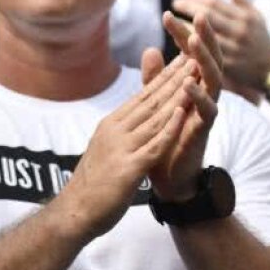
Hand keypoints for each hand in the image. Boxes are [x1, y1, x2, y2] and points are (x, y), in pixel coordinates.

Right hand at [53, 53, 196, 240]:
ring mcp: (121, 148)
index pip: (141, 97)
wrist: (75, 211)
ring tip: (194, 77)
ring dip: (177, 95)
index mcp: (110, 126)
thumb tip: (133, 121)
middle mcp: (114, 131)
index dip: (162, 78)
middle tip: (192, 58)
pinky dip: (169, 127)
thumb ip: (121, 134)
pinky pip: (154, 144)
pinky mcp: (129, 168)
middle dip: (173, 79)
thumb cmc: (92, 185)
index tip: (180, 61)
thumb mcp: (106, 151)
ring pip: (155, 117)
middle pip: (149, 101)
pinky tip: (182, 113)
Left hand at [149, 12, 222, 200]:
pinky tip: (188, 83)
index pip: (190, 53)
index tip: (167, 14)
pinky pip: (207, 111)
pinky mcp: (203, 131)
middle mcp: (202, 95)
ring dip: (203, 60)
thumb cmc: (164, 136)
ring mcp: (205, 112)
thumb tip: (150, 48)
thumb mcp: (156, 102)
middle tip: (199, 14)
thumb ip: (155, 78)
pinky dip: (198, 97)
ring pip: (213, 80)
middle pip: (209, 60)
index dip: (181, 34)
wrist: (168, 174)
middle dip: (205, 37)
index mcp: (191, 85)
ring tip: (194, 41)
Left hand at [171, 0, 269, 101]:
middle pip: (206, 16)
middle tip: (174, 3)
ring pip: (201, 34)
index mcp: (246, 18)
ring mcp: (233, 49)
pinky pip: (201, 53)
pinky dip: (188, 45)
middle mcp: (239, 32)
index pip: (214, 3)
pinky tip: (177, 39)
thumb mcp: (255, 16)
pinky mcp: (226, 65)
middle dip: (187, 7)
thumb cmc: (260, 39)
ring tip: (170, 19)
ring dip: (183, 25)